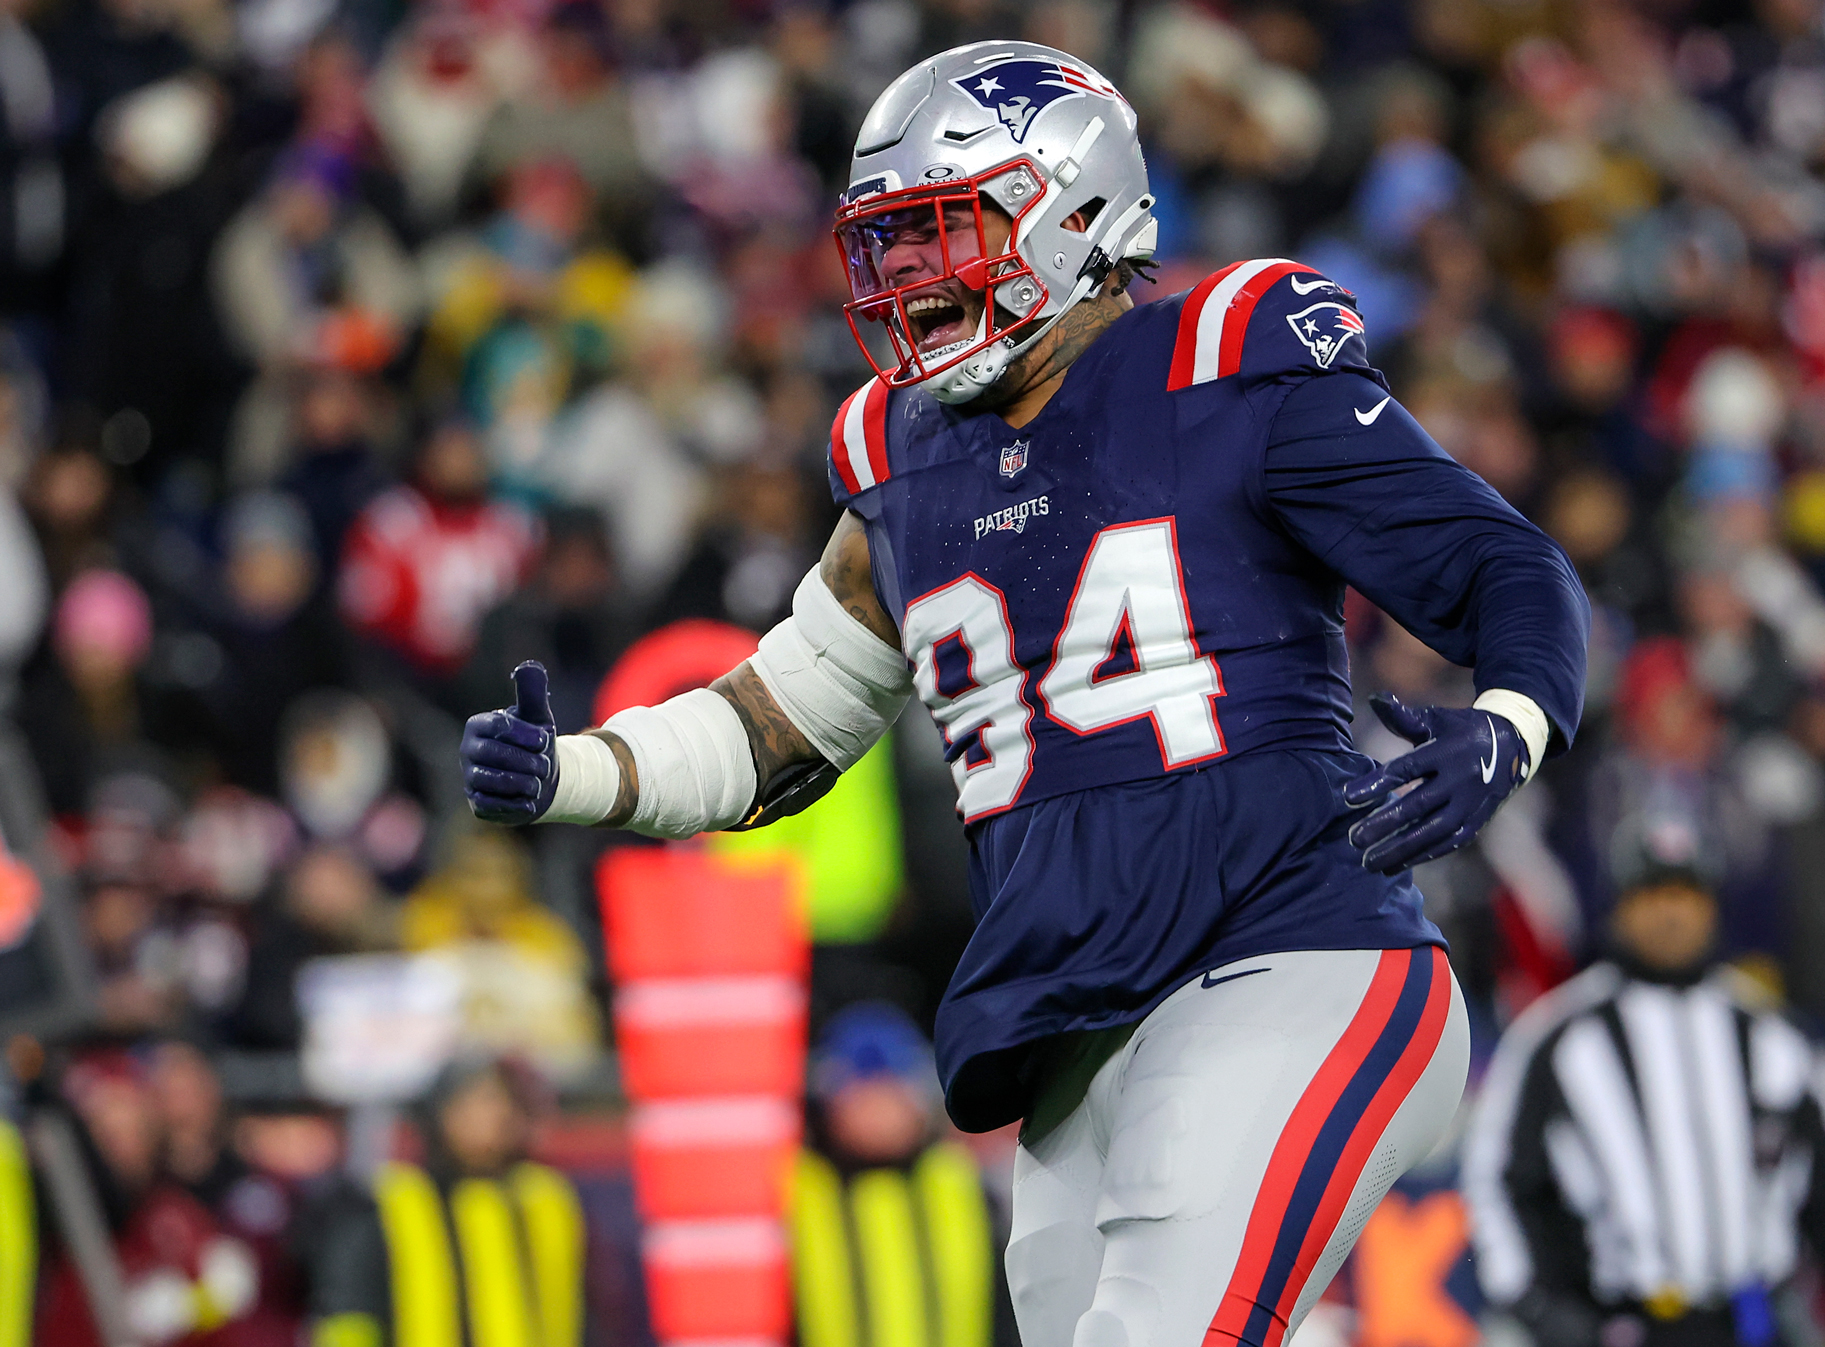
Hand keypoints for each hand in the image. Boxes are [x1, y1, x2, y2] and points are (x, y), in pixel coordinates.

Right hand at [462, 661, 558, 824]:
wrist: (541, 779)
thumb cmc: (536, 743)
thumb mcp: (538, 716)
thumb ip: (532, 692)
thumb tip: (529, 665)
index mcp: (480, 725)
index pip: (498, 726)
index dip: (525, 734)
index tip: (545, 740)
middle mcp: (468, 751)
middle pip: (493, 754)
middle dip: (526, 761)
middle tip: (546, 765)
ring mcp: (470, 778)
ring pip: (491, 781)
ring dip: (523, 783)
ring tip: (539, 783)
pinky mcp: (478, 803)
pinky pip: (491, 805)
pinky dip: (515, 805)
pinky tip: (531, 802)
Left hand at [1343, 694, 1528, 874]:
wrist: (1513, 746)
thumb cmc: (1460, 730)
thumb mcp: (1436, 719)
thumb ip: (1403, 717)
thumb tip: (1374, 700)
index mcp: (1445, 751)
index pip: (1406, 770)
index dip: (1375, 783)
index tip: (1347, 797)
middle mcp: (1460, 780)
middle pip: (1417, 806)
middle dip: (1384, 824)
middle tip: (1353, 839)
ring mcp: (1471, 804)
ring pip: (1433, 832)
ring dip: (1400, 849)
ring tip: (1368, 862)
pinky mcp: (1477, 822)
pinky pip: (1449, 843)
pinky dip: (1422, 855)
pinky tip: (1394, 865)